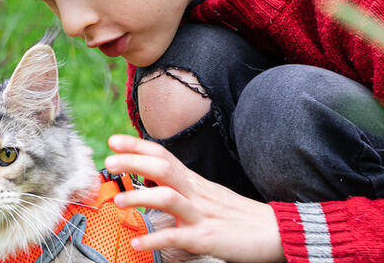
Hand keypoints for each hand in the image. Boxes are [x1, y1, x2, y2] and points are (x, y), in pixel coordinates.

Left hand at [104, 134, 285, 262]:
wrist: (274, 232)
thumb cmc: (238, 216)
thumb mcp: (208, 195)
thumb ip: (183, 187)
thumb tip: (154, 180)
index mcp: (195, 182)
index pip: (164, 155)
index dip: (138, 145)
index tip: (114, 140)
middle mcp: (197, 193)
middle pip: (163, 168)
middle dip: (134, 162)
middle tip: (109, 161)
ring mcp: (201, 214)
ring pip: (168, 198)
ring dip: (140, 197)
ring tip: (118, 201)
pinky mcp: (207, 237)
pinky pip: (177, 237)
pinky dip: (155, 240)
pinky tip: (137, 242)